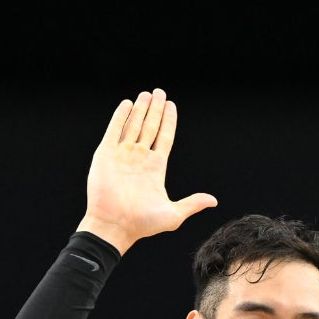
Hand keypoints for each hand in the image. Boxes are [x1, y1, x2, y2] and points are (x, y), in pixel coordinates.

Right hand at [76, 88, 217, 252]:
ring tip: (147, 94)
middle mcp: (139, 158)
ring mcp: (122, 155)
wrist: (115, 225)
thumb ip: (192, 204)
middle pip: (150, 127)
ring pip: (134, 125)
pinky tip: (128, 104)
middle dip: (155, 110)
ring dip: (140, 109)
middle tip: (159, 92)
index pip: (164, 138)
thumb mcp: (173, 215)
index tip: (171, 105)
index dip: (168, 121)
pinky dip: (121, 116)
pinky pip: (114, 130)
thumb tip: (213, 201)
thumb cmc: (143, 224)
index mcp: (155, 168)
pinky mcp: (105, 154)